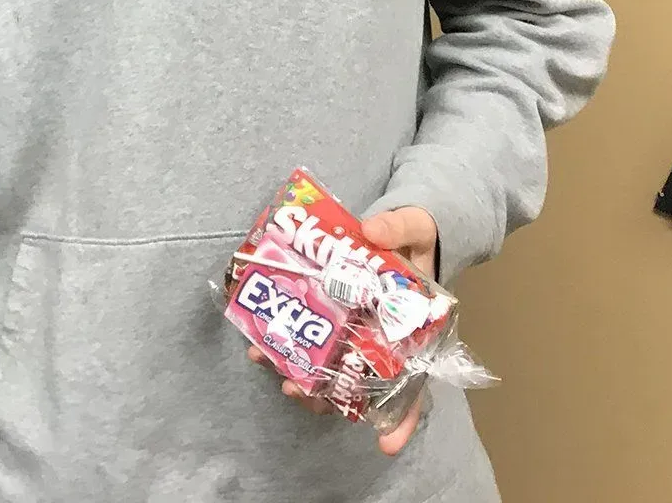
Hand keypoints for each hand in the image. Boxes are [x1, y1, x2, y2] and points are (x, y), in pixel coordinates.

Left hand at [244, 205, 441, 451]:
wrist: (397, 226)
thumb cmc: (415, 236)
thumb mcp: (413, 227)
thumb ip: (399, 229)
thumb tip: (373, 230)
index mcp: (412, 331)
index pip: (414, 384)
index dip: (403, 418)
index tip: (386, 445)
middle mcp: (381, 340)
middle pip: (358, 383)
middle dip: (325, 395)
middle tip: (294, 389)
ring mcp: (353, 331)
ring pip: (327, 367)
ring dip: (296, 372)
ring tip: (264, 359)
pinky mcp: (329, 316)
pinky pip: (307, 336)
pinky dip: (283, 342)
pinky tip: (256, 340)